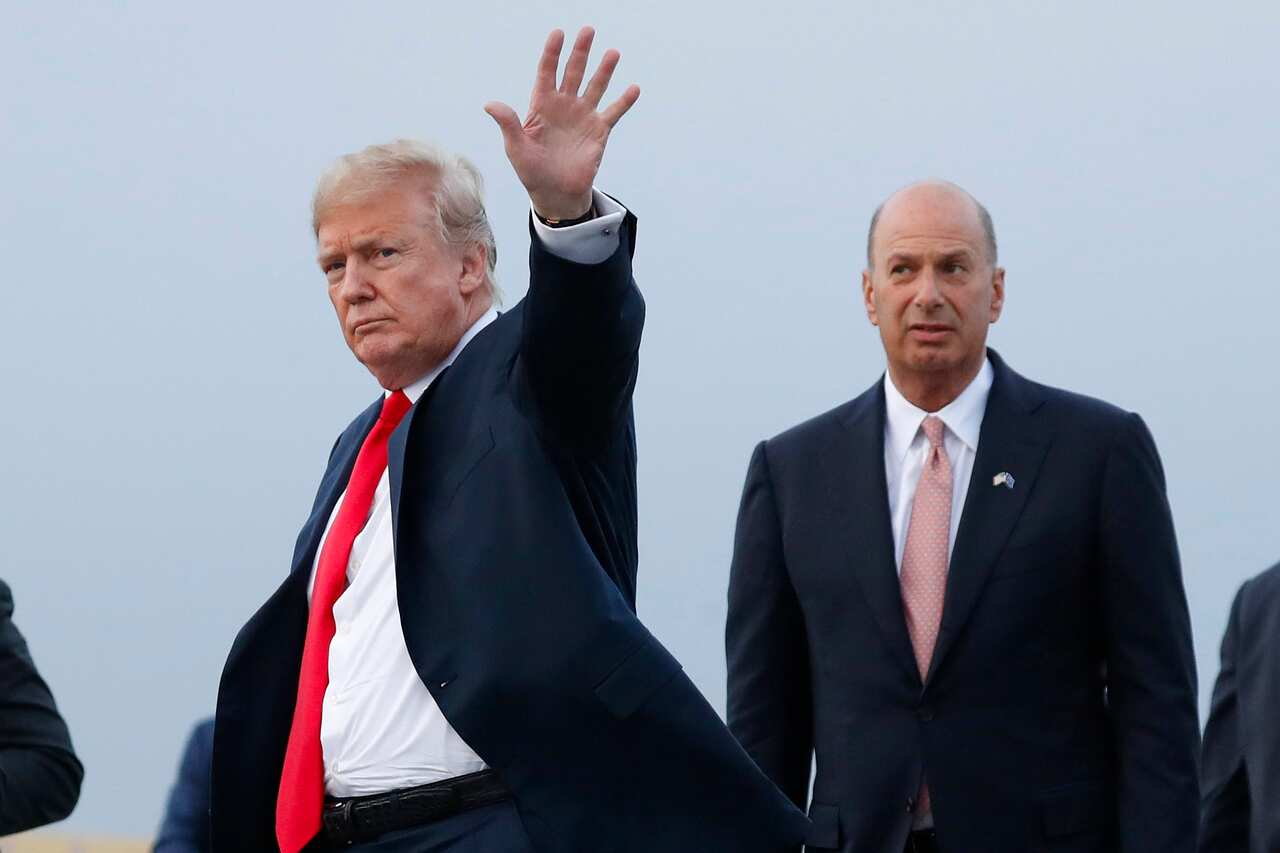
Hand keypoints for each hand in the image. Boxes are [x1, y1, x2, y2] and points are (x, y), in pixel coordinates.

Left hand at [485, 27, 639, 220]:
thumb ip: (507, 123)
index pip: (547, 72)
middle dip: (580, 52)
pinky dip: (624, 101)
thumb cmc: (532, 171)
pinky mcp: (599, 132)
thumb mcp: (516, 148)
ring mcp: (583, 117)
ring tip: (613, 53)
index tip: (558, 33)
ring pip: (595, 87)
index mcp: (541, 106)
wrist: (555, 194)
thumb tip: (490, 104)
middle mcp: (564, 106)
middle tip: (588, 30)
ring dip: (604, 70)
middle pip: (573, 72)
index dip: (552, 53)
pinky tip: (633, 88)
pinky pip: (613, 113)